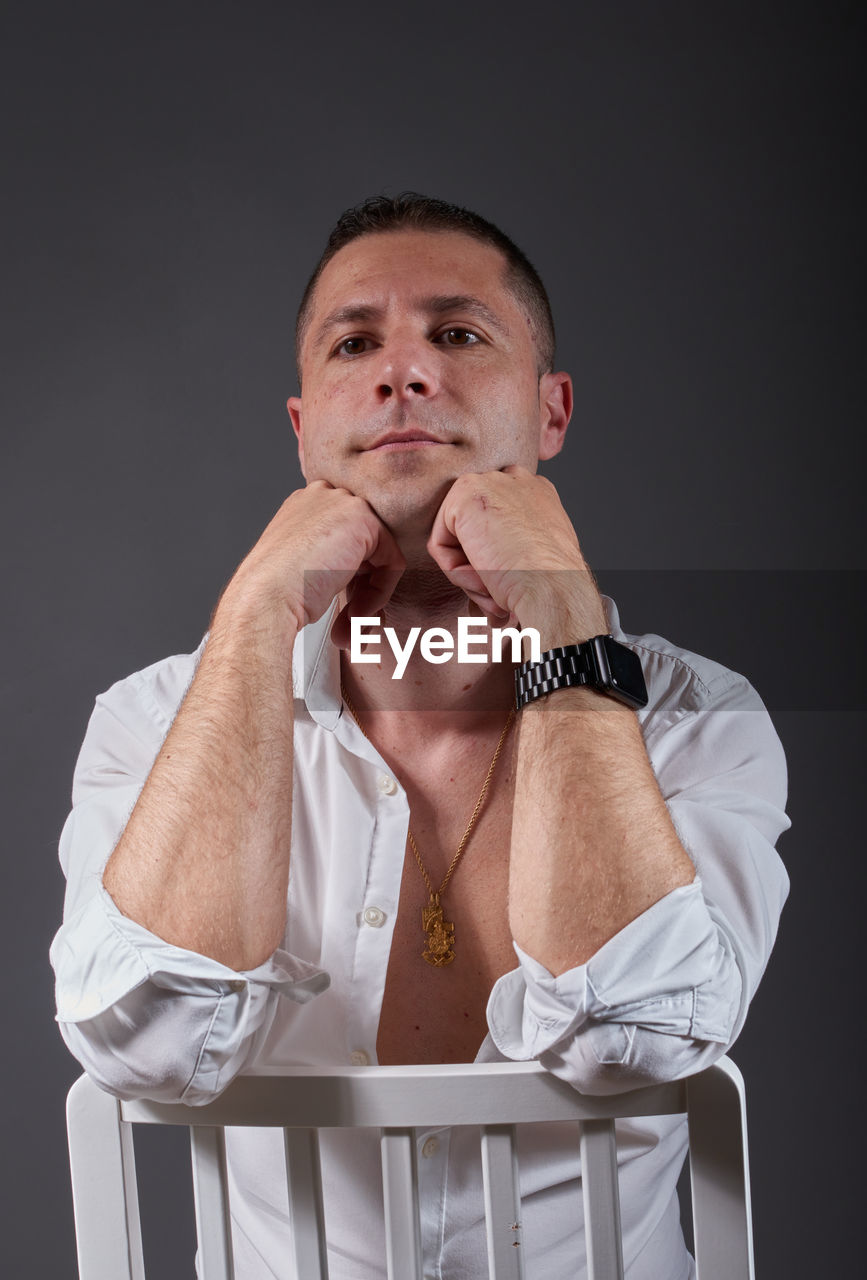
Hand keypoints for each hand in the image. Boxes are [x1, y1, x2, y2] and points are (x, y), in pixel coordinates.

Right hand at [218, 481, 404, 638]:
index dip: (350, 578)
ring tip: (351, 628)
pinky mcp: (363, 520)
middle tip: (349, 625)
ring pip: (380, 555)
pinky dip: (380, 592)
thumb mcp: (304, 572)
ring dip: (369, 598)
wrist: (264, 599)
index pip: (345, 539)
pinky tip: (359, 611)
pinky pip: (391, 561)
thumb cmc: (273, 595)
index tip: (342, 611)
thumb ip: (332, 566)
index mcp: (304, 506)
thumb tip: (361, 587)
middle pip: (365, 546)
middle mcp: (323, 497)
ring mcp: (343, 504)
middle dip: (362, 590)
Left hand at [427, 467, 607, 643]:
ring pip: (455, 537)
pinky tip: (484, 579)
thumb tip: (483, 564)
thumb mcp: (537, 552)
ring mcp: (488, 482)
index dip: (493, 556)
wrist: (553, 586)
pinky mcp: (462, 496)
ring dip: (469, 573)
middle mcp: (513, 478)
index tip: (507, 583)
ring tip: (495, 589)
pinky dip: (455, 572)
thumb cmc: (551, 583)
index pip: (494, 519)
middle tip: (499, 591)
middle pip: (473, 527)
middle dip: (478, 564)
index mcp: (537, 490)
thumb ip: (511, 542)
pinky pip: (439, 544)